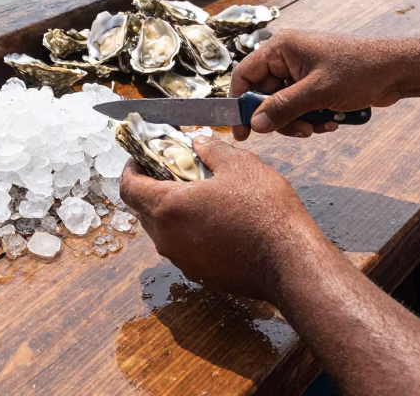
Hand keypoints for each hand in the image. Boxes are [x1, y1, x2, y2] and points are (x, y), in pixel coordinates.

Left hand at [119, 137, 314, 301]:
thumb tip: (198, 143)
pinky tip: (215, 221)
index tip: (140, 159)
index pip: (129, 188)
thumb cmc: (265, 212)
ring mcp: (182, 261)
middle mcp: (167, 239)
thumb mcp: (239, 166)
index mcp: (168, 208)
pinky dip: (189, 233)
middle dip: (152, 189)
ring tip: (199, 195)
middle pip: (143, 211)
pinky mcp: (200, 275)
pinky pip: (183, 249)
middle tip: (173, 172)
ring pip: (163, 232)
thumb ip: (212, 150)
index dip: (131, 170)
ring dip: (171, 213)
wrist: (290, 262)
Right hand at [230, 29, 404, 139]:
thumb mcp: (317, 92)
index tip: (242, 131)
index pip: (245, 76)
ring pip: (282, 104)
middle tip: (299, 131)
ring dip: (298, 120)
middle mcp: (287, 57)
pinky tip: (330, 121)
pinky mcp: (315, 82)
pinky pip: (300, 105)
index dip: (240, 104)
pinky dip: (311, 117)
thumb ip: (282, 108)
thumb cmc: (360, 70)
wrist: (396, 70)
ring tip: (319, 126)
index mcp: (282, 48)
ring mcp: (301, 70)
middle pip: (264, 95)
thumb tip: (255, 125)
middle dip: (280, 117)